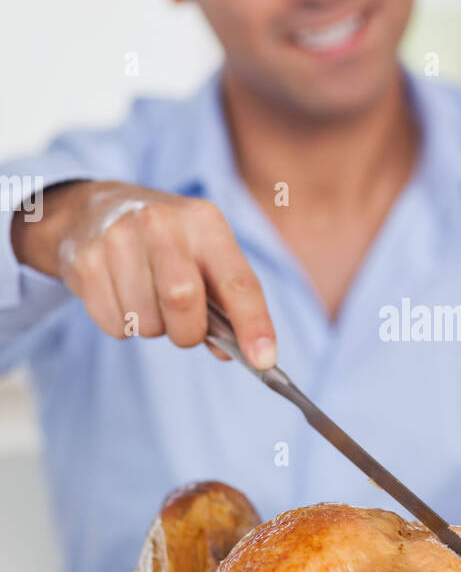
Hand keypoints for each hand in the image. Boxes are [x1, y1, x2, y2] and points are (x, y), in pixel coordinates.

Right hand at [11, 180, 276, 367]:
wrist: (96, 210)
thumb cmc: (166, 243)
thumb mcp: (204, 254)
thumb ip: (228, 304)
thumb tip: (245, 353)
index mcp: (204, 222)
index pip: (238, 281)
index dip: (253, 324)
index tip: (263, 361)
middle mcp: (161, 222)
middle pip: (183, 299)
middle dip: (188, 330)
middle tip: (184, 327)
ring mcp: (118, 238)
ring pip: (147, 322)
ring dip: (154, 327)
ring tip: (147, 298)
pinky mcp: (86, 261)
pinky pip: (115, 325)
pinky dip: (125, 325)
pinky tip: (122, 294)